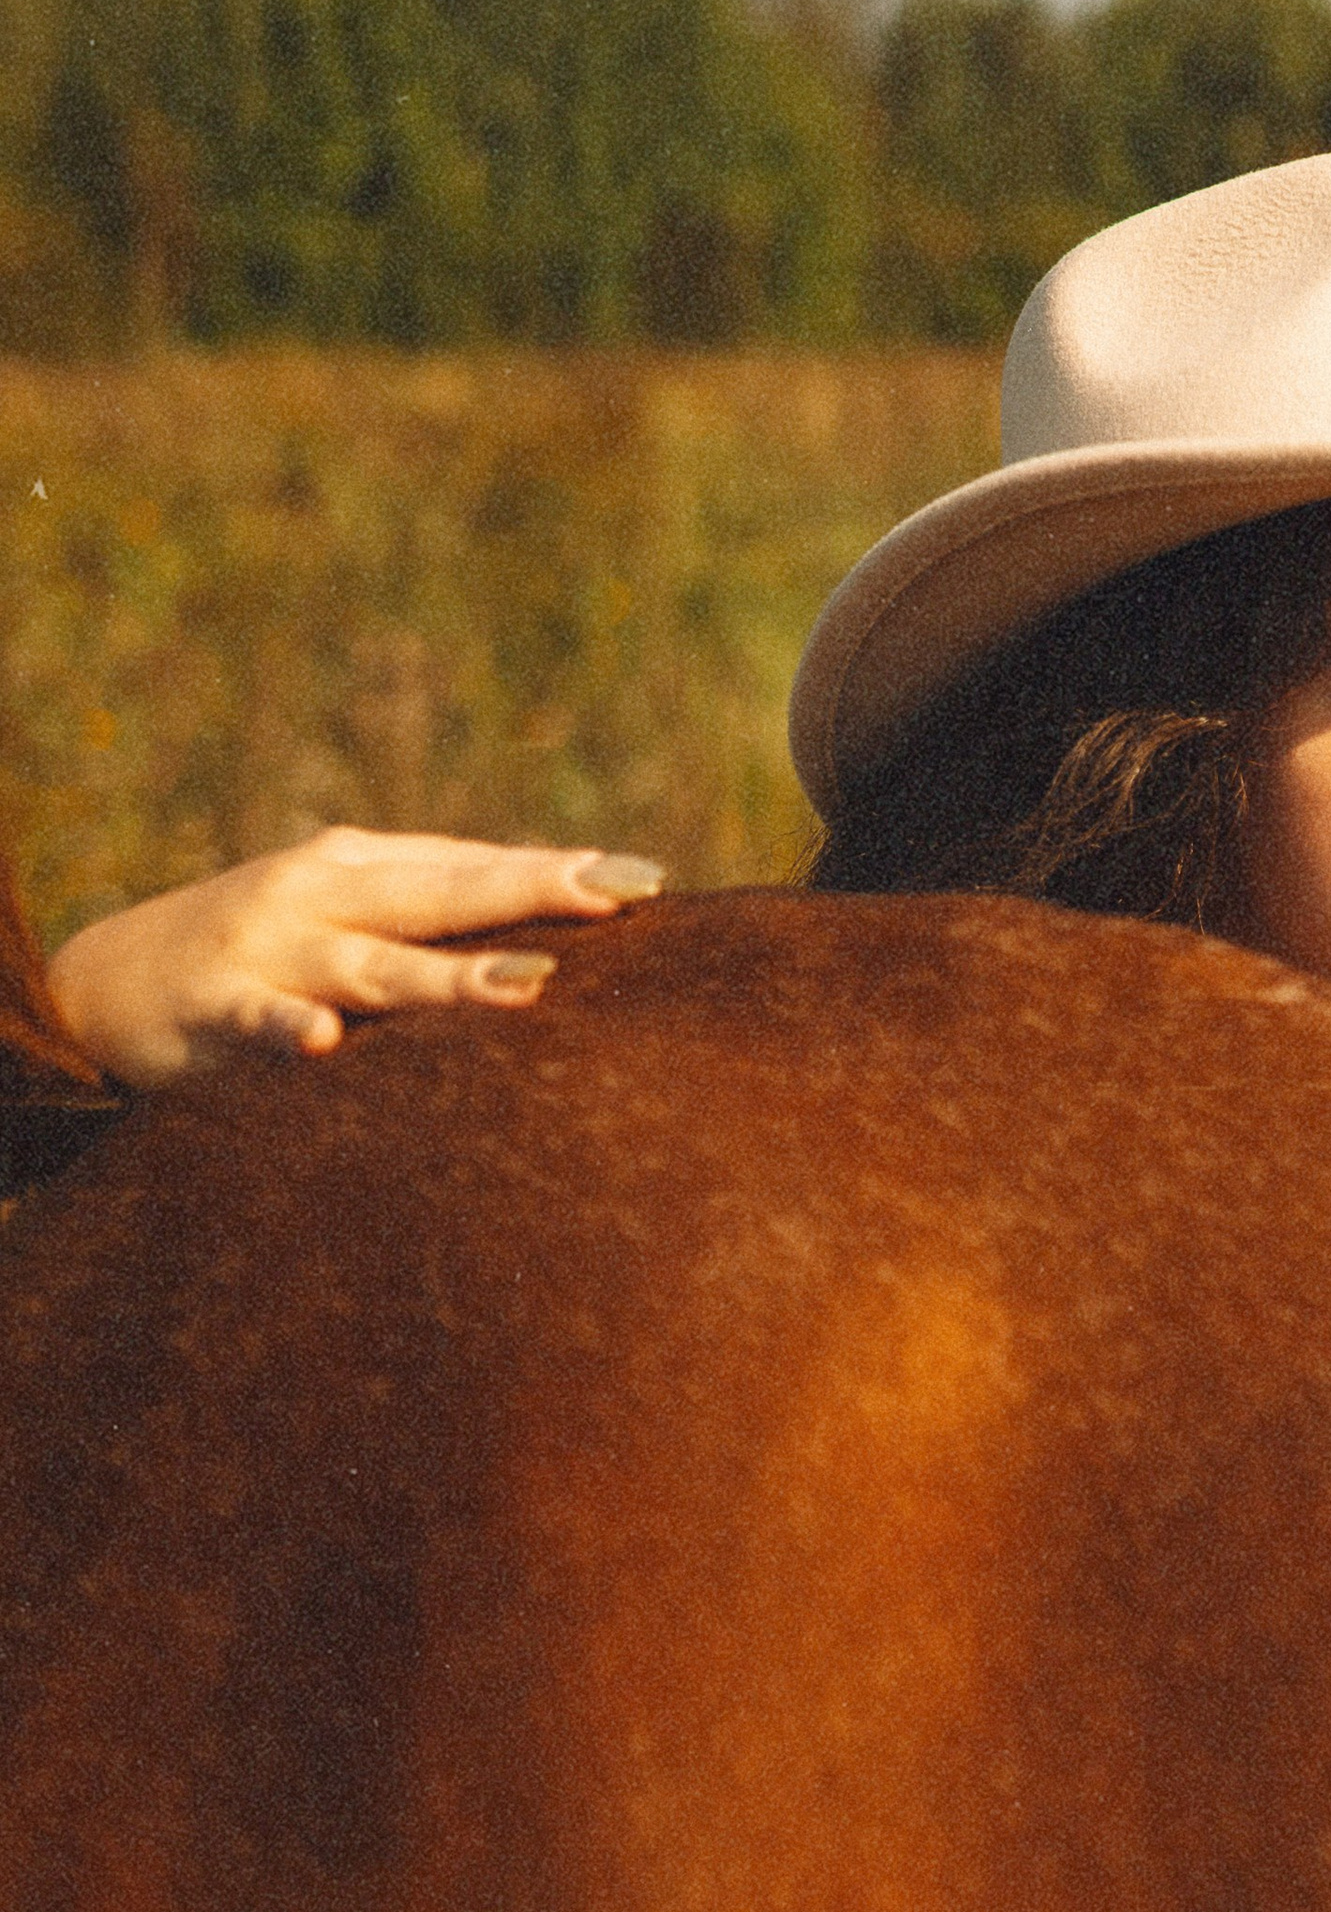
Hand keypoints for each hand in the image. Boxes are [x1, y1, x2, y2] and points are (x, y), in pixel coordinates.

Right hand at [45, 830, 664, 1090]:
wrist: (102, 984)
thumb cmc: (257, 956)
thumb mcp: (343, 923)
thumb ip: (431, 928)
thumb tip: (555, 949)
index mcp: (363, 870)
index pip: (476, 869)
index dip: (557, 873)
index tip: (648, 881)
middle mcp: (324, 895)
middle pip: (443, 895)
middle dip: (529, 891)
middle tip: (613, 894)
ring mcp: (268, 949)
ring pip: (371, 966)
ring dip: (446, 978)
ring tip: (526, 988)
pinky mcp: (210, 1007)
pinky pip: (257, 1022)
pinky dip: (287, 1030)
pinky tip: (323, 1042)